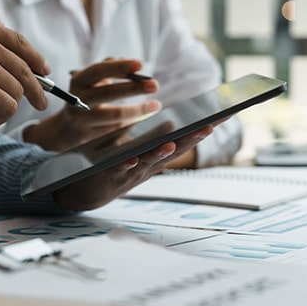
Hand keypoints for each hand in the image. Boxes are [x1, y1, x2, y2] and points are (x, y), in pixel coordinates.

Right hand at [0, 14, 49, 124]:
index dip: (35, 58)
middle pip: (25, 69)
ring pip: (17, 91)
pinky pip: (8, 106)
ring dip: (7, 107)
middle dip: (37, 90)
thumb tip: (7, 45)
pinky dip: (1, 116)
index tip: (44, 71)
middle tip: (41, 104)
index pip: (18, 41)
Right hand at [25, 58, 160, 150]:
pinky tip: (144, 117)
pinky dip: (132, 122)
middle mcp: (77, 99)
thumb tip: (132, 64)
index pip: (99, 70)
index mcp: (78, 80)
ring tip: (156, 105)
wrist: (66, 128)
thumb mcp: (92, 80)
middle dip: (134, 88)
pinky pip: (116, 129)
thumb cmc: (87, 96)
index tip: (140, 64)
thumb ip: (110, 67)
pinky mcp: (90, 136)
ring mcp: (82, 120)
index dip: (120, 67)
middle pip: (108, 93)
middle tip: (154, 85)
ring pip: (114, 116)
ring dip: (138, 110)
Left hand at [52, 119, 223, 209]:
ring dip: (160, 154)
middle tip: (209, 126)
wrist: (84, 191)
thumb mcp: (138, 150)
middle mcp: (148, 166)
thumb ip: (153, 137)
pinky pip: (119, 170)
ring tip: (172, 143)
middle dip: (190, 139)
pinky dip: (126, 164)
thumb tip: (173, 120)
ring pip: (148, 162)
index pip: (183, 139)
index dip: (201, 129)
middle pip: (173, 151)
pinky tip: (132, 158)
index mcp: (156, 156)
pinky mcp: (109, 176)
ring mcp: (131, 173)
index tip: (221, 114)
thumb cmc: (114, 166)